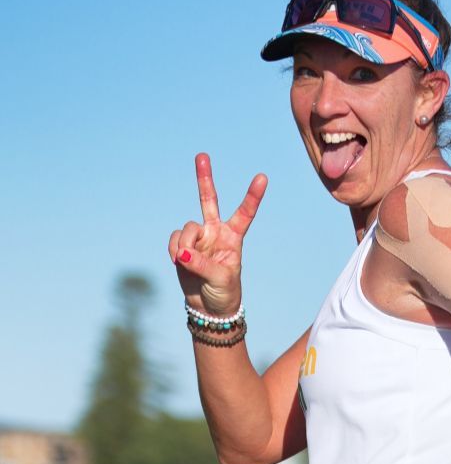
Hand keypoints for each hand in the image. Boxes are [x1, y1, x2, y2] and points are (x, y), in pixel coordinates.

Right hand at [168, 153, 266, 316]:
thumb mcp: (220, 279)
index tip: (263, 177)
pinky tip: (178, 262)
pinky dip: (174, 250)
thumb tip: (181, 252)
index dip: (252, 196)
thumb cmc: (224, 293)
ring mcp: (198, 237)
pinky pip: (174, 239)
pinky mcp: (182, 245)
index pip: (244, 213)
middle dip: (204, 178)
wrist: (208, 308)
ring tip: (186, 262)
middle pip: (208, 200)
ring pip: (187, 228)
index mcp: (234, 238)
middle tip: (202, 155)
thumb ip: (201, 264)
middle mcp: (215, 232)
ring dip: (185, 244)